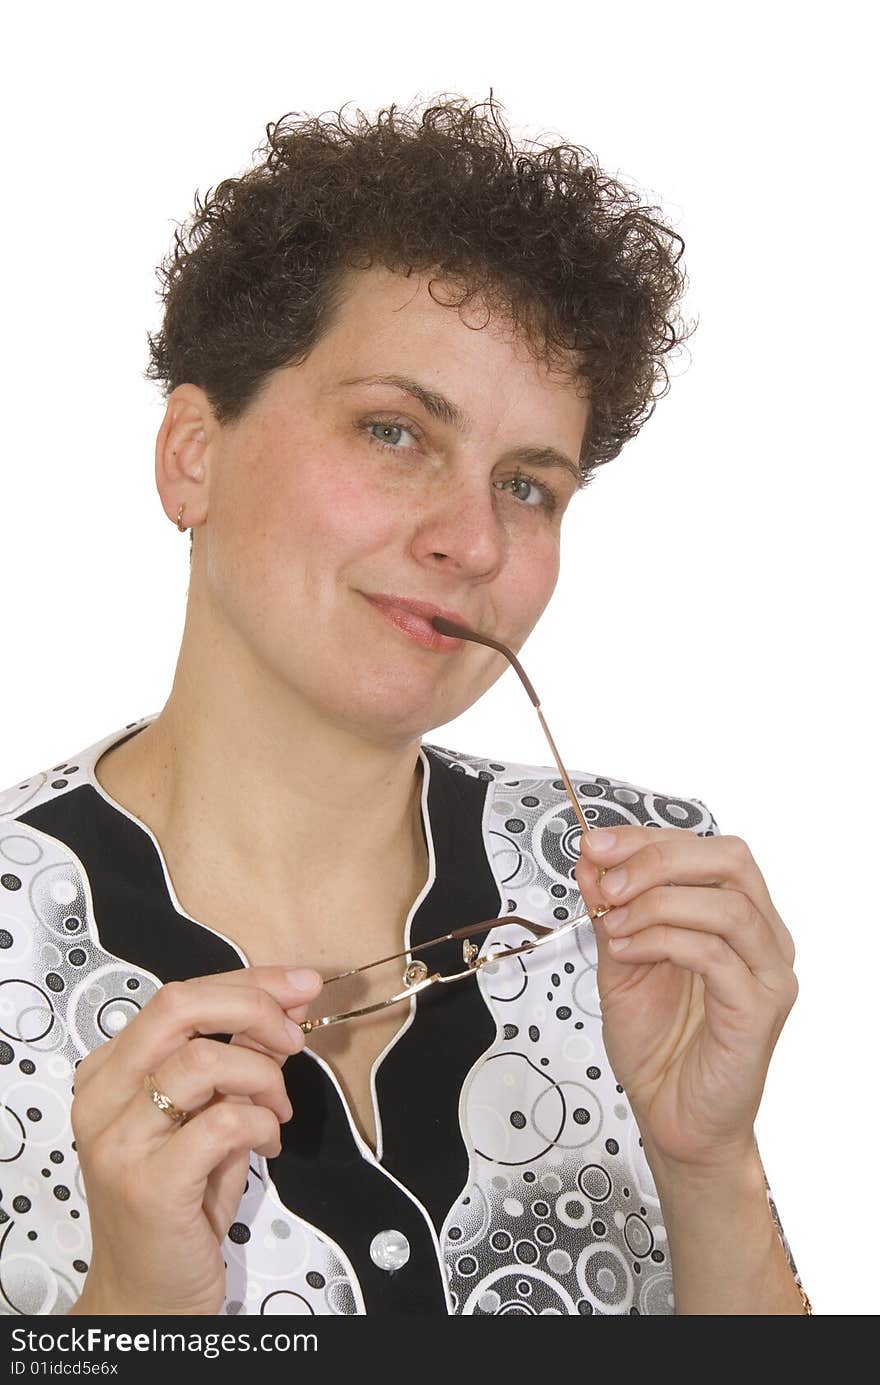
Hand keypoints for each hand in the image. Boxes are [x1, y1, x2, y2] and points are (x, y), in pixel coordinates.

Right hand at [68, 965, 322, 1315]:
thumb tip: (285, 1006)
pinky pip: (222, 1121)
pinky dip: (260, 1123)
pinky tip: (266, 1143)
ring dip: (263, 1078)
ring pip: (203, 1060)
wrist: (147, 1297)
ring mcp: (120, 1142)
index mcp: (110, 1073)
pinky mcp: (149, 1184)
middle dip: (255, 1007)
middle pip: (179, 1007)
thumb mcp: (206, 1118)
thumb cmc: (179, 1207)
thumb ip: (235, 1062)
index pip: (179, 997)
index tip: (300, 986)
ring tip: (276, 1111)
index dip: (250, 983)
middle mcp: (103, 1100)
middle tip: (294, 1038)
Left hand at [574, 827, 797, 1173]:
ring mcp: (768, 973)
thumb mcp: (621, 960)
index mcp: (737, 916)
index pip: (705, 848)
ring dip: (657, 903)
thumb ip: (611, 908)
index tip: (596, 845)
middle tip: (607, 881)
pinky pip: (716, 955)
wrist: (674, 1119)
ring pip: (727, 905)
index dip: (648, 839)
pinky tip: (630, 951)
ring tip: (613, 924)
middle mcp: (764, 938)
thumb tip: (590, 857)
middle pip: (730, 861)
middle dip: (658, 859)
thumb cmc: (658, 1045)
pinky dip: (663, 941)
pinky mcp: (758, 1010)